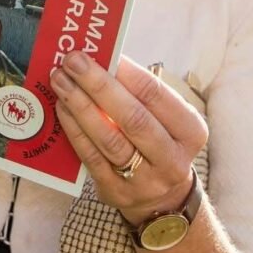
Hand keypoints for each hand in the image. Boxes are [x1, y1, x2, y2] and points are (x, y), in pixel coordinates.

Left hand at [50, 52, 207, 227]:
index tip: (105, 52)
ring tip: (61, 81)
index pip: (157, 96)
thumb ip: (143, 95)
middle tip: (73, 61)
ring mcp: (144, 181)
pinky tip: (62, 108)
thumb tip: (103, 60)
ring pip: (109, 139)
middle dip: (99, 85)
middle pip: (133, 118)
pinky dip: (74, 130)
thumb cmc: (160, 144)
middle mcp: (172, 159)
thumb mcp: (168, 121)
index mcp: (191, 131)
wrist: (162, 200)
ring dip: (80, 106)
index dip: (129, 72)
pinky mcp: (117, 192)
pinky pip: (91, 157)